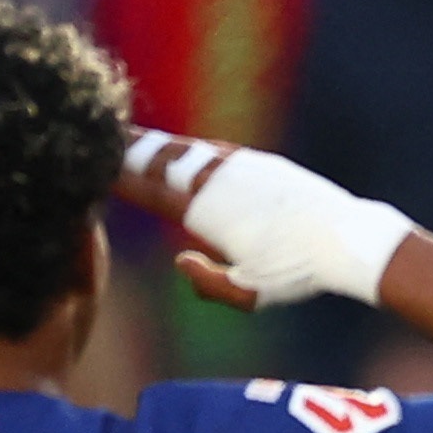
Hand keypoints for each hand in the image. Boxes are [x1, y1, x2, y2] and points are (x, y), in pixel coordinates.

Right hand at [120, 131, 413, 312]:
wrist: (344, 237)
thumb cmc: (296, 272)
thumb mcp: (251, 295)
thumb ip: (210, 284)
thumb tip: (182, 260)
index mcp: (205, 211)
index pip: (147, 188)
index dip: (115, 175)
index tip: (88, 167)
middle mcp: (217, 181)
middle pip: (159, 160)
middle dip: (125, 149)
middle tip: (93, 137)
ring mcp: (239, 166)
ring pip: (184, 150)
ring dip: (154, 144)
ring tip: (130, 138)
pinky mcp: (259, 163)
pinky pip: (211, 150)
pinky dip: (188, 148)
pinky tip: (182, 149)